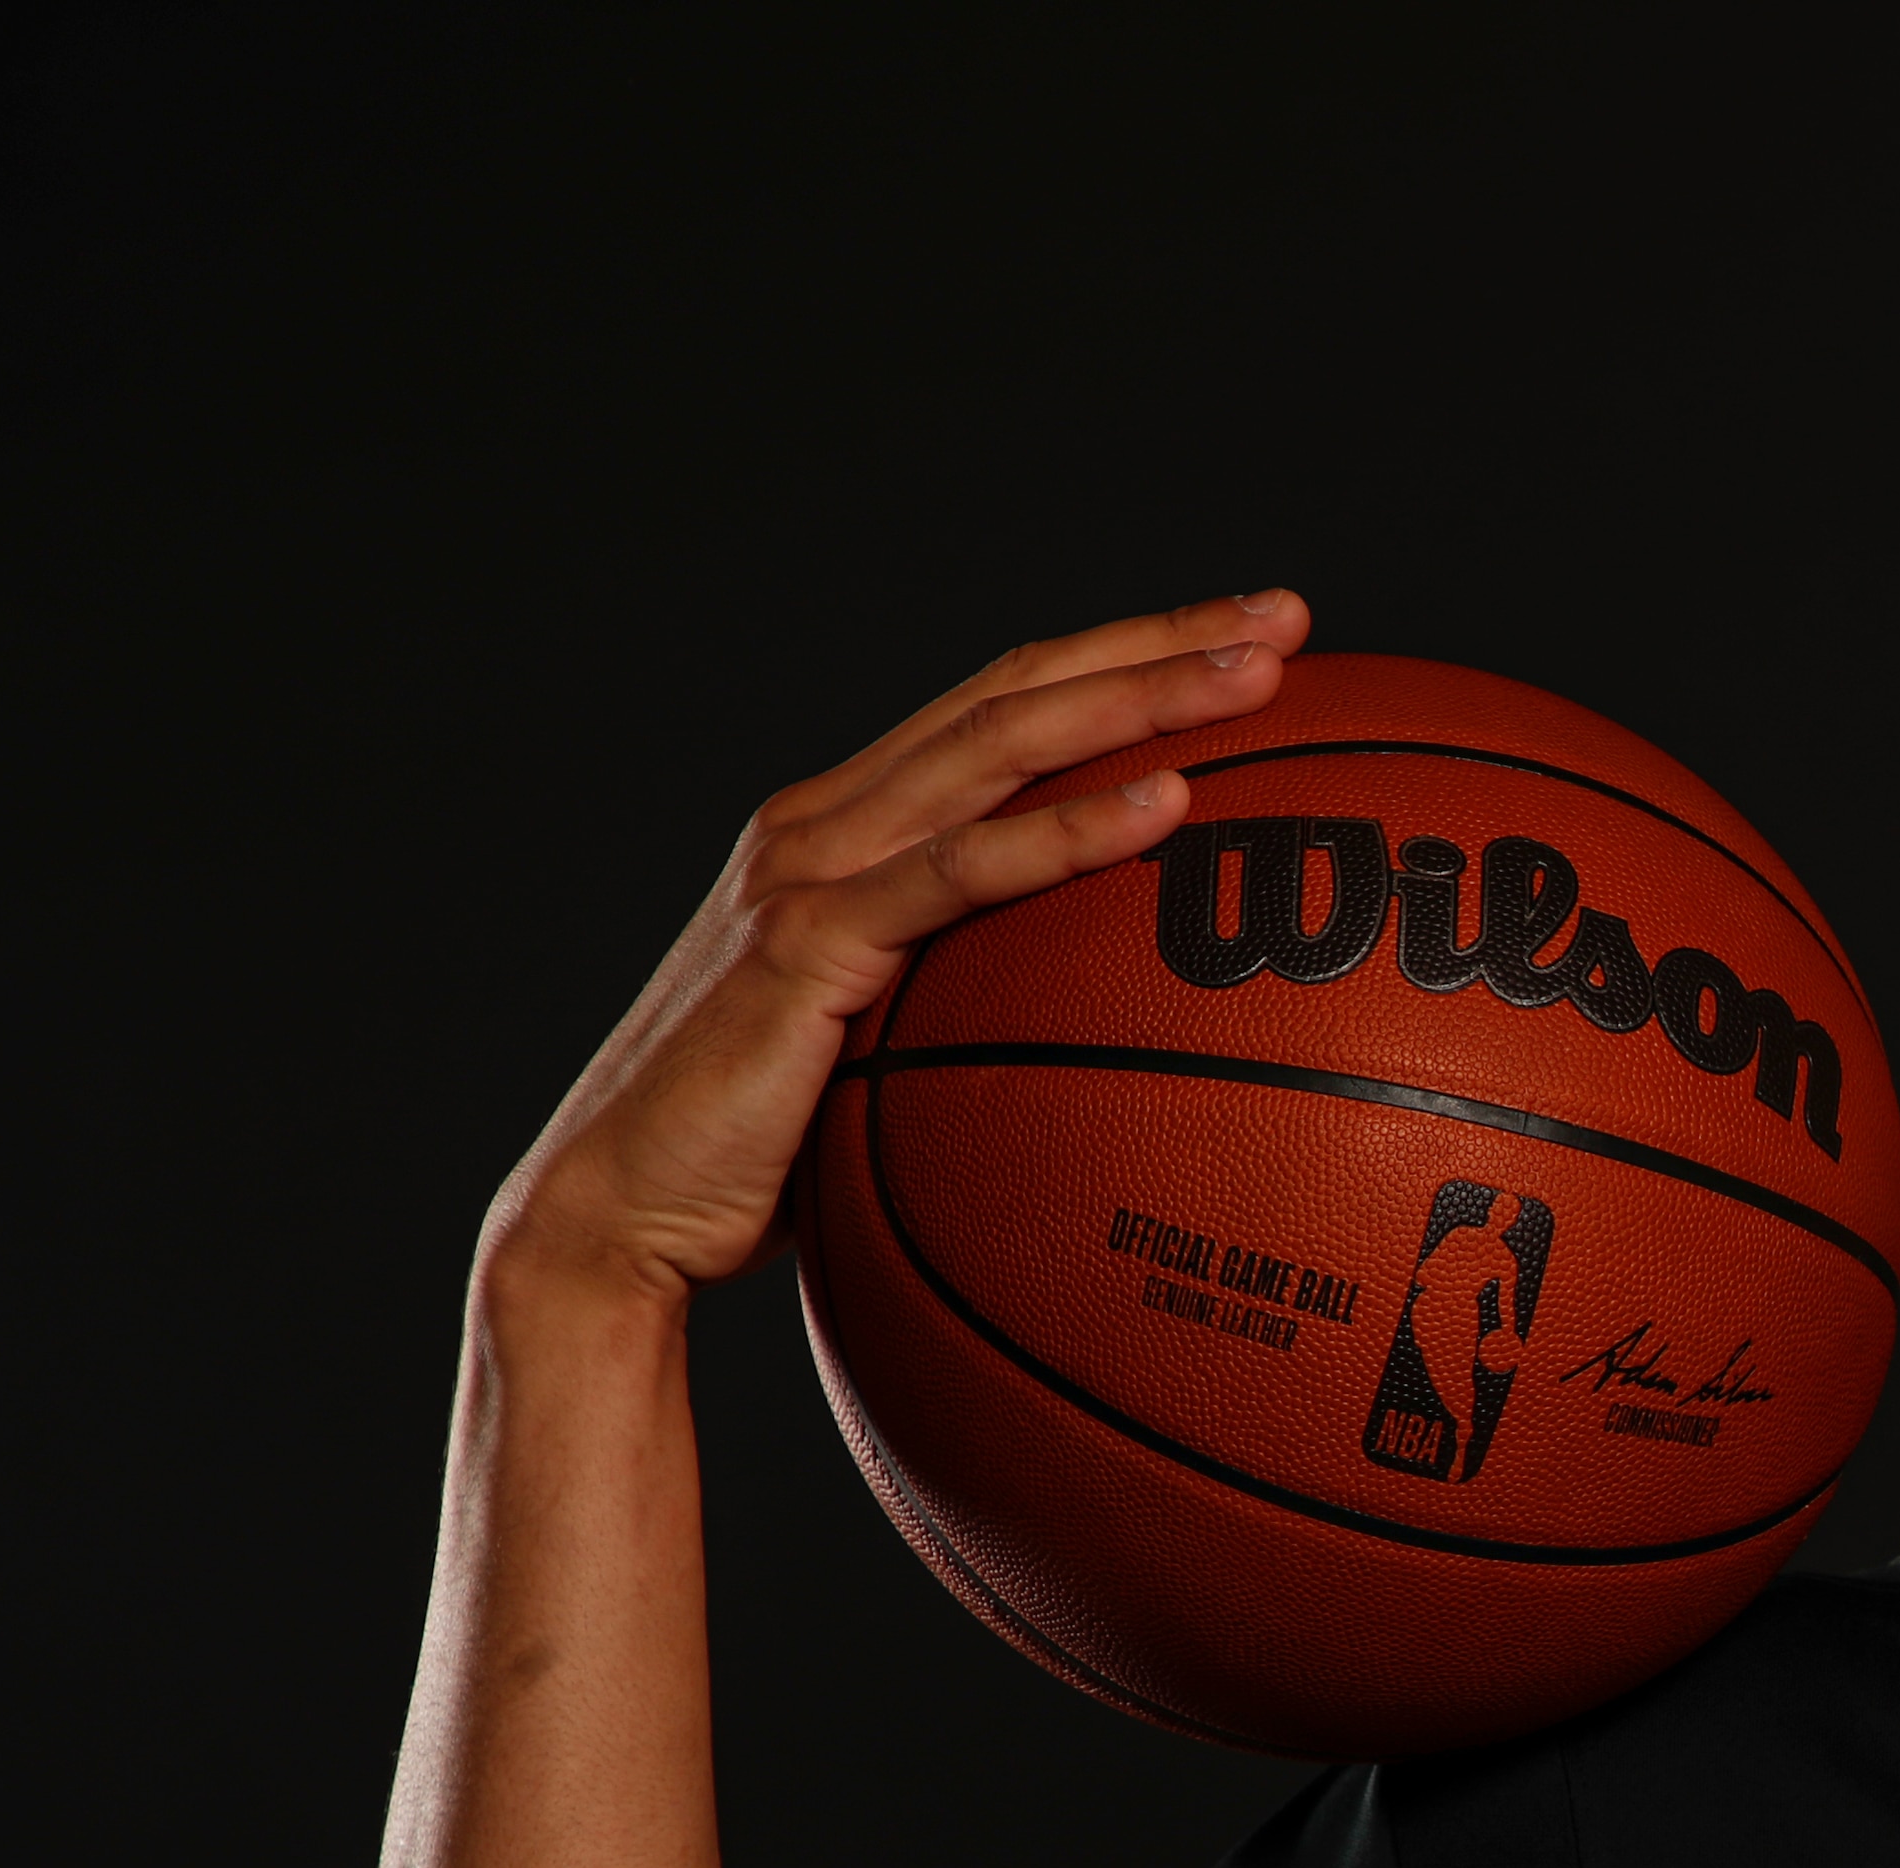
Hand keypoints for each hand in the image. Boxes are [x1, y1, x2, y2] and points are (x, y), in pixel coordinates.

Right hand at [481, 589, 1314, 1306]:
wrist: (615, 1217)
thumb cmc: (759, 1163)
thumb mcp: (885, 1063)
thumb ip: (967, 1018)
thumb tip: (1097, 1057)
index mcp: (847, 831)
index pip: (1002, 709)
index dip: (1121, 658)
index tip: (1242, 638)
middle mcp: (825, 823)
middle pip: (1016, 693)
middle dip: (1156, 644)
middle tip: (1284, 618)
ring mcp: (811, 874)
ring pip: (999, 748)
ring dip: (1137, 700)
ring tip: (1256, 675)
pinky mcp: (808, 946)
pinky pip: (961, 873)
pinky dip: (1068, 831)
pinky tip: (1166, 806)